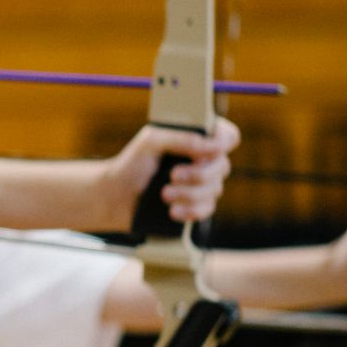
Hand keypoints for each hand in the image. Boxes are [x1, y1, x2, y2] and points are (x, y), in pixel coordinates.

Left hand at [109, 118, 239, 224]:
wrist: (118, 196)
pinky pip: (207, 209)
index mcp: (196, 138)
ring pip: (215, 190)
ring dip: (188, 193)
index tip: (208, 151)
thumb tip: (211, 148)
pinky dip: (190, 210)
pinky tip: (172, 211)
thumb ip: (181, 138)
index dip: (224, 142)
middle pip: (223, 166)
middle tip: (172, 176)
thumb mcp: (151, 141)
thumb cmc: (133, 164)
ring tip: (163, 194)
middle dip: (198, 174)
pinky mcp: (197, 205)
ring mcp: (203, 184)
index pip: (227, 136)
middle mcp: (204, 160)